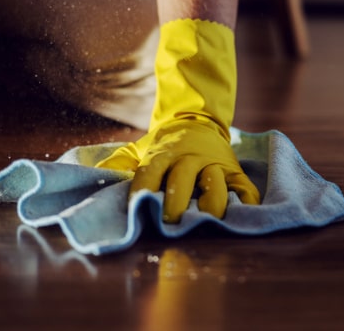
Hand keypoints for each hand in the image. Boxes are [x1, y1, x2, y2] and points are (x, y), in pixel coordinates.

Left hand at [96, 19, 260, 222]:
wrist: (199, 119)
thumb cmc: (165, 144)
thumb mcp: (141, 147)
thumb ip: (120, 162)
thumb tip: (97, 175)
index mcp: (164, 154)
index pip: (150, 171)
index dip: (143, 189)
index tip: (137, 208)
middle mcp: (190, 158)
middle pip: (183, 179)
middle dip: (175, 203)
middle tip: (169, 223)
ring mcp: (215, 164)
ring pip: (216, 185)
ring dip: (210, 204)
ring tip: (203, 221)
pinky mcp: (235, 171)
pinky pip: (245, 188)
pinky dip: (245, 203)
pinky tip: (239, 216)